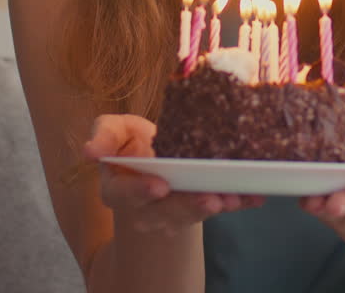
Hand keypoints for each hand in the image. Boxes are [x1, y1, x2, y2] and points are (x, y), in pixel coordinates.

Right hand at [82, 114, 263, 235]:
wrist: (153, 161)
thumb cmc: (130, 142)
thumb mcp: (114, 132)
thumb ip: (104, 136)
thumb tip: (89, 150)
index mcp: (119, 188)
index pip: (125, 195)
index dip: (141, 192)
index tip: (160, 186)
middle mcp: (146, 207)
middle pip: (166, 211)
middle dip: (190, 206)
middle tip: (210, 199)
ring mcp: (174, 211)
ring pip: (195, 213)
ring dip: (217, 205)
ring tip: (234, 196)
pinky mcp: (201, 206)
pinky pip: (221, 206)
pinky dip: (240, 202)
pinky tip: (255, 196)